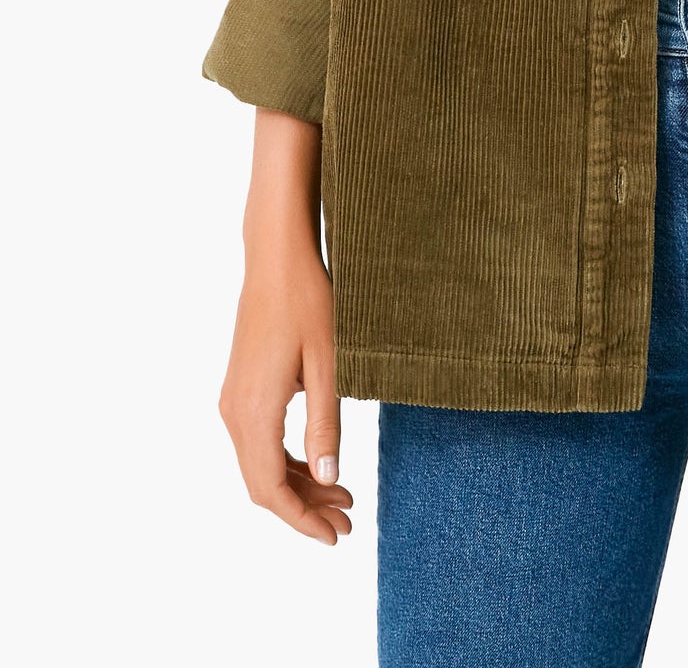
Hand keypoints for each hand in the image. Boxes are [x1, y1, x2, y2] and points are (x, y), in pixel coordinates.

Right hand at [218, 242, 353, 543]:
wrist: (276, 257)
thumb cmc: (307, 300)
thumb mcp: (329, 363)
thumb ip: (326, 424)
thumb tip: (329, 478)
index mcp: (254, 411)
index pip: (270, 489)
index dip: (301, 520)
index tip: (335, 536)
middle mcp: (234, 412)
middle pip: (263, 483)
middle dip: (304, 508)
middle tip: (348, 518)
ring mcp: (233, 400)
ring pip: (260, 464)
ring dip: (298, 485)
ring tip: (342, 494)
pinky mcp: (241, 388)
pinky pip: (259, 441)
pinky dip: (287, 460)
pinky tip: (319, 462)